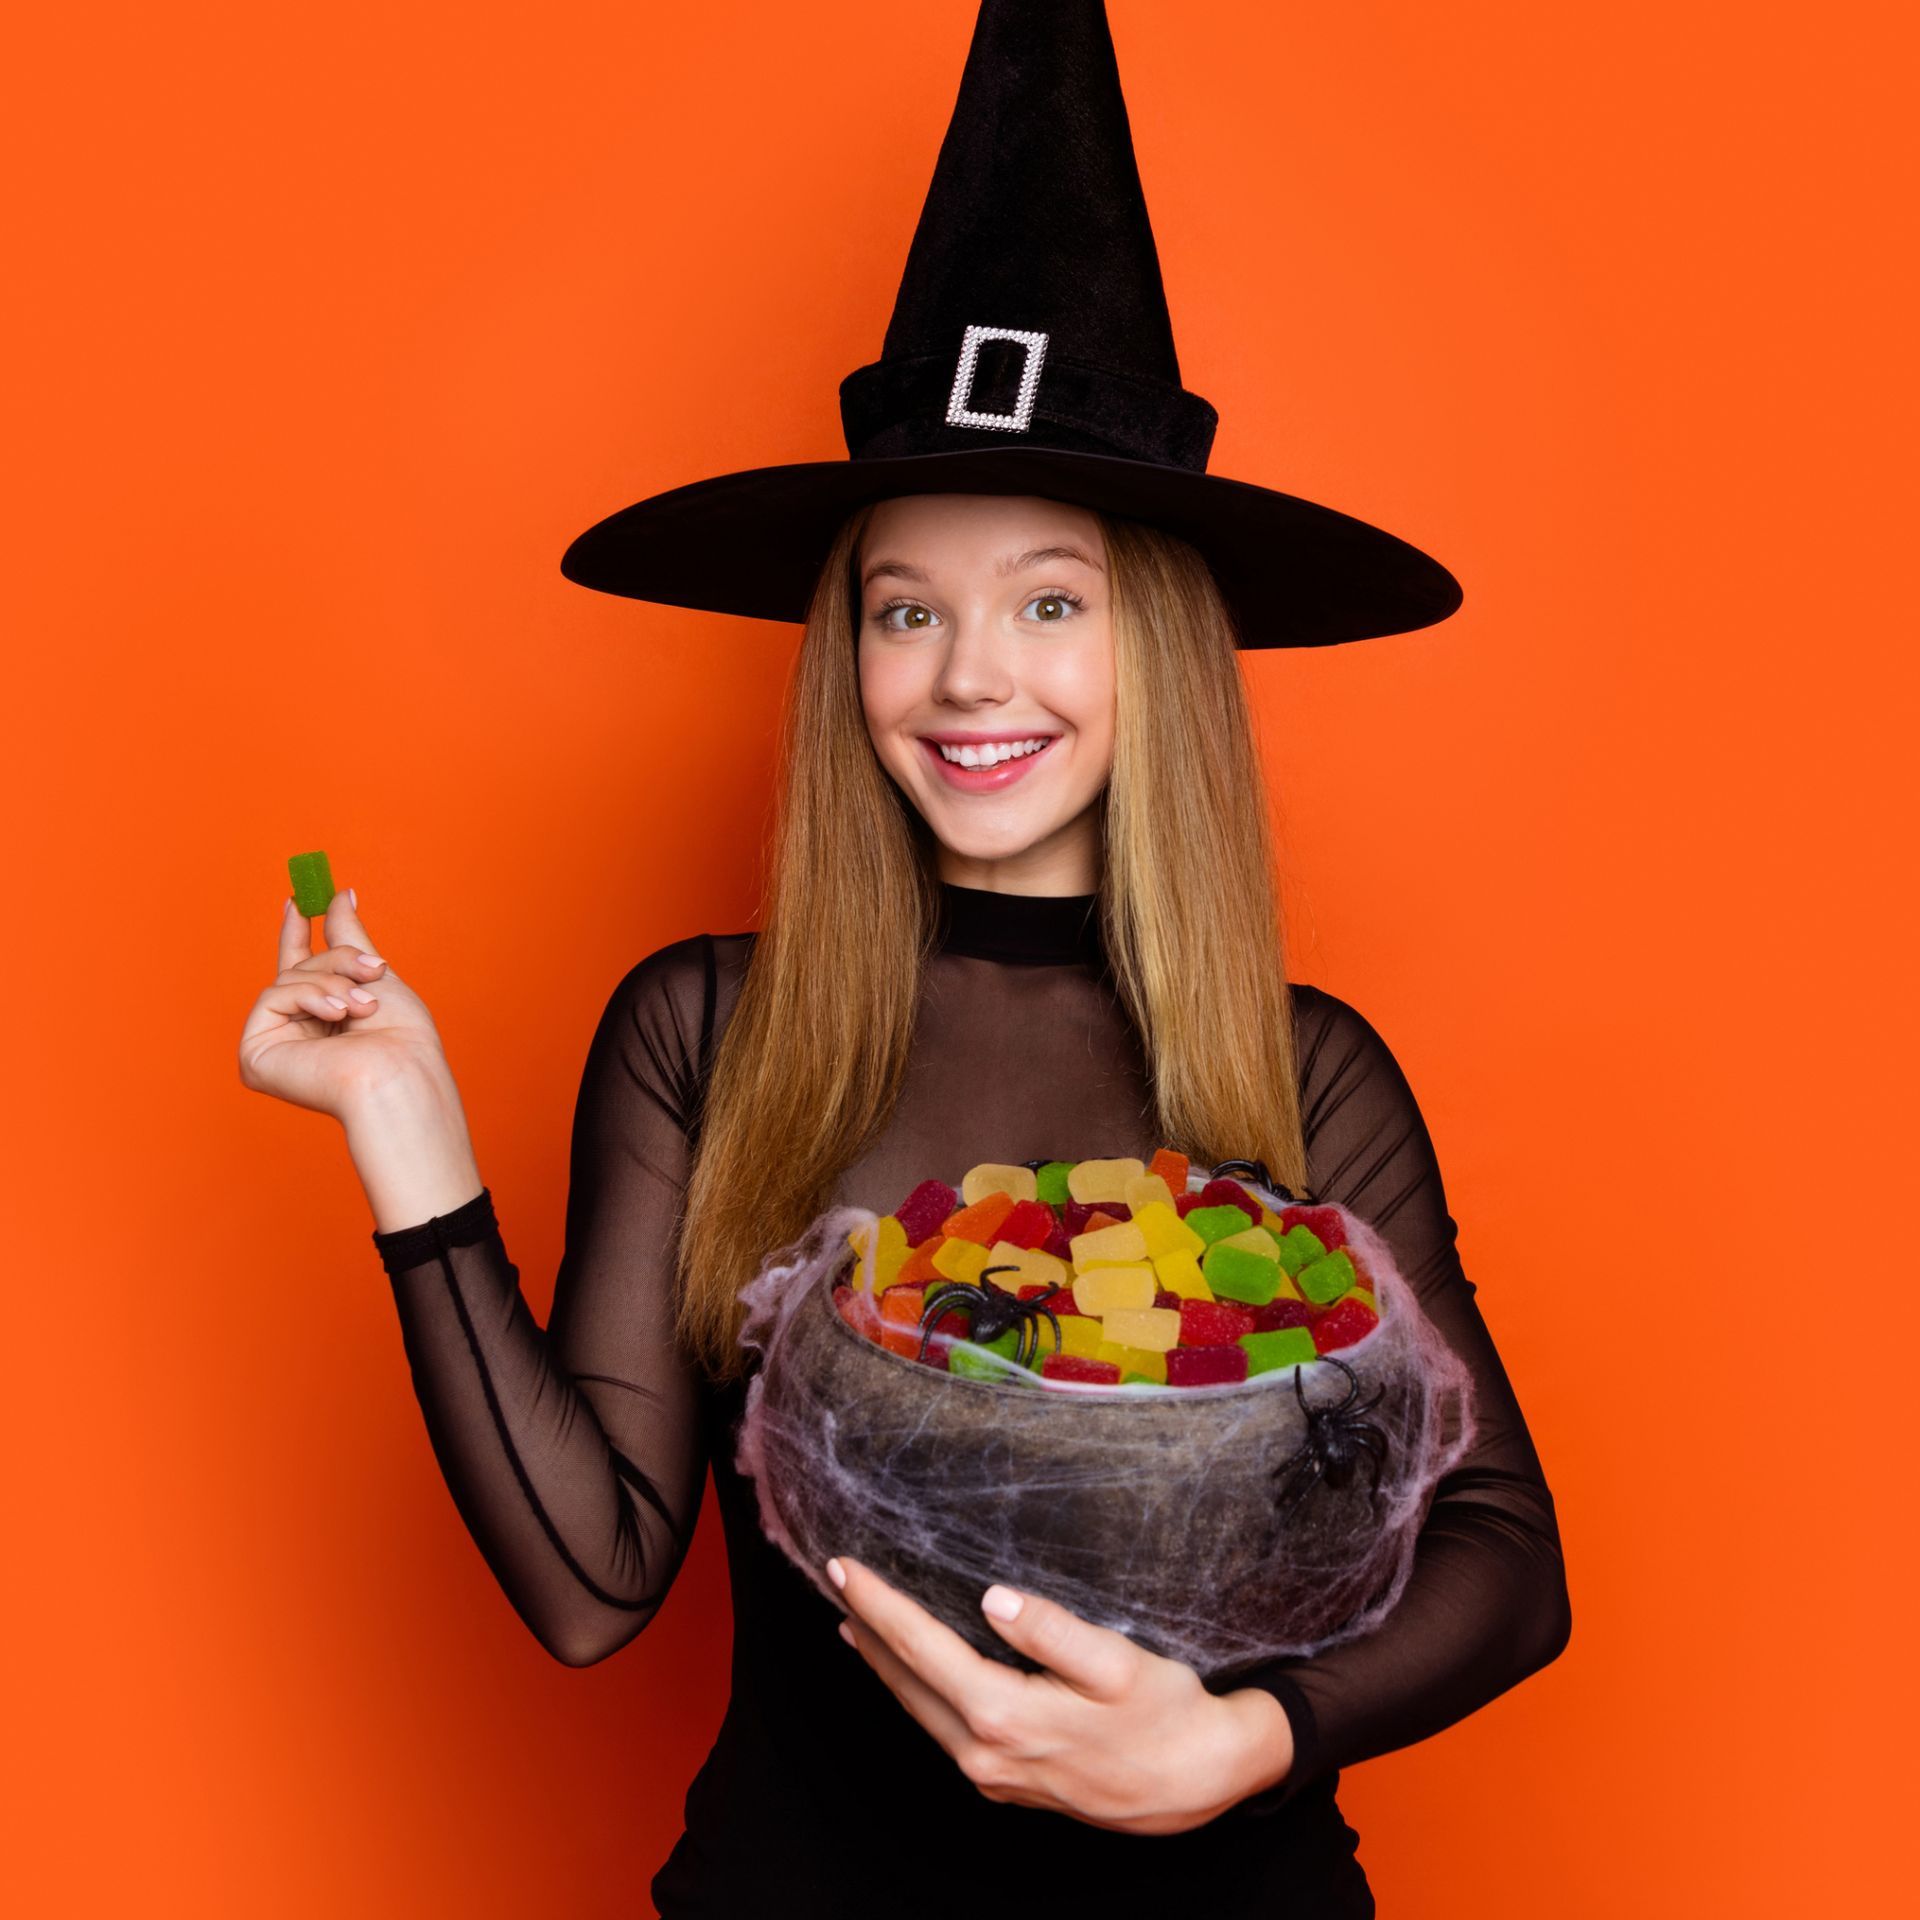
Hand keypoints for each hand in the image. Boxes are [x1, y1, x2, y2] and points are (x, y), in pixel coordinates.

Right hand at [238, 887, 453, 1122]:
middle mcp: (295, 1037)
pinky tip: (335, 1015)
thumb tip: (340, 893)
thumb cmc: (400, 1038)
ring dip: (331, 983)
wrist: (398, 1075)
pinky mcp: (255, 1055)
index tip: (299, 899)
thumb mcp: (373, 975)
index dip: (295, 934)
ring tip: (362, 1006)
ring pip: (288, 978)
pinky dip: (308, 996)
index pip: (299, 972)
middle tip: (372, 970)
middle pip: (297, 969)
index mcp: (323, 1024)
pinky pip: (273, 996)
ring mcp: (274, 1046)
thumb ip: (347, 937)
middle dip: (336, 961)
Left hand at [826, 1555, 1293, 1834]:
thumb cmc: (1164, 1715)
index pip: (922, 1649)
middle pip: (908, 1683)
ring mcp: (994, 1775)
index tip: (844, 1568)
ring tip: (857, 1625)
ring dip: (886, 1665)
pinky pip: (944, 1729)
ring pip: (921, 1710)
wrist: (1196, 1782)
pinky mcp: (1007, 1782)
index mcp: (1006, 1717)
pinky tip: (914, 1674)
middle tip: (838, 1582)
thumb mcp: (1116, 1662)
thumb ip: (1050, 1630)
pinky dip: (918, 1693)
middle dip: (869, 1630)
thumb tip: (992, 1600)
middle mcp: (987, 1754)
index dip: (879, 1606)